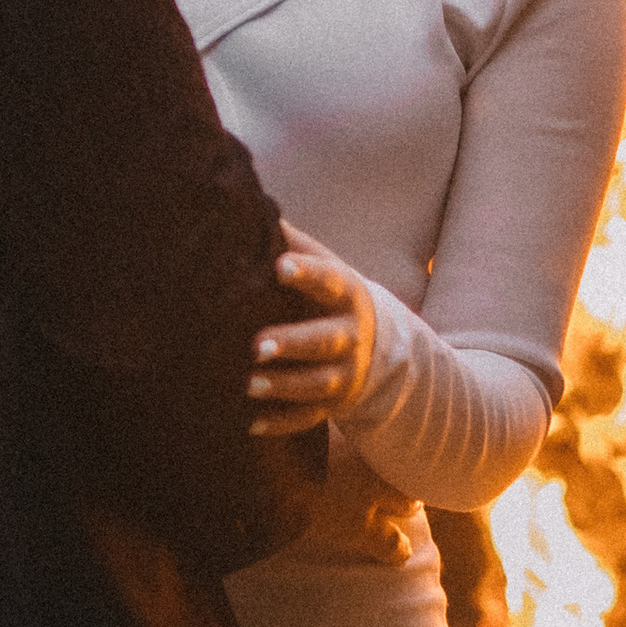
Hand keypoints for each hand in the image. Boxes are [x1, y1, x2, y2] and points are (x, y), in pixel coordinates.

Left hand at [249, 220, 374, 437]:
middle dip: (292, 343)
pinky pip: (308, 418)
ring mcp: (345, 375)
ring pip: (316, 383)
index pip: (329, 281)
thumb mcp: (325, 266)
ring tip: (248, 384)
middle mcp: (351, 337)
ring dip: (283, 386)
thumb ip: (293, 242)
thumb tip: (247, 202)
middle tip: (257, 345)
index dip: (306, 272)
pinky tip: (248, 423)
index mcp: (348, 295)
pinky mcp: (333, 406)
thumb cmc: (331, 296)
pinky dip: (280, 423)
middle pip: (324, 340)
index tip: (278, 266)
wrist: (378, 346)